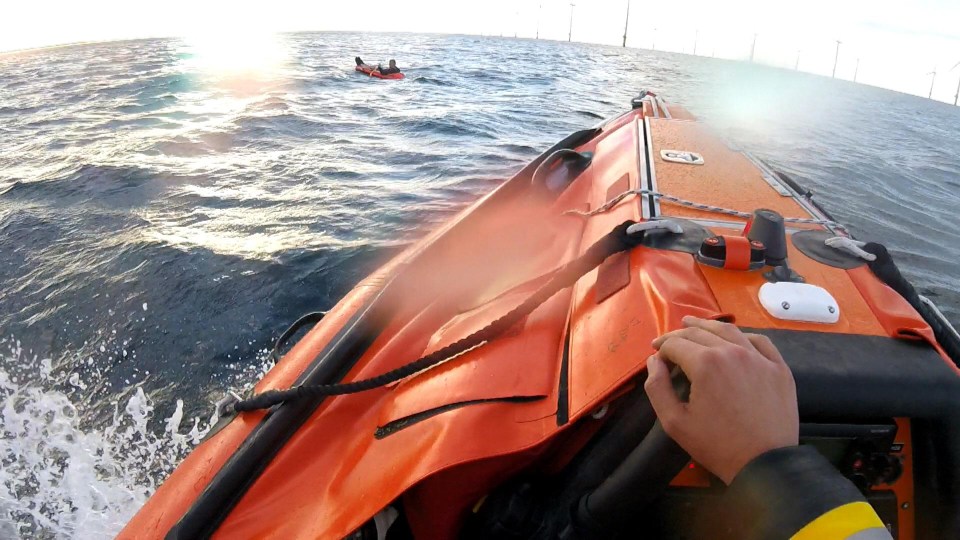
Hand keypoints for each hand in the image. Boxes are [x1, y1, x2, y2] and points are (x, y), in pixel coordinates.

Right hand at [645, 316, 798, 483]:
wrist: (765, 464)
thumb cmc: (716, 445)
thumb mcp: (674, 422)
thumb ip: (657, 387)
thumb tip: (653, 361)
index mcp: (705, 363)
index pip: (675, 344)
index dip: (661, 347)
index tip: (656, 355)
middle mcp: (732, 351)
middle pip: (699, 332)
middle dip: (679, 335)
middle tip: (668, 341)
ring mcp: (759, 358)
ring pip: (729, 331)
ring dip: (707, 326)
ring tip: (694, 324)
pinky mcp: (779, 368)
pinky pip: (760, 341)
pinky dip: (743, 336)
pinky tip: (735, 339)